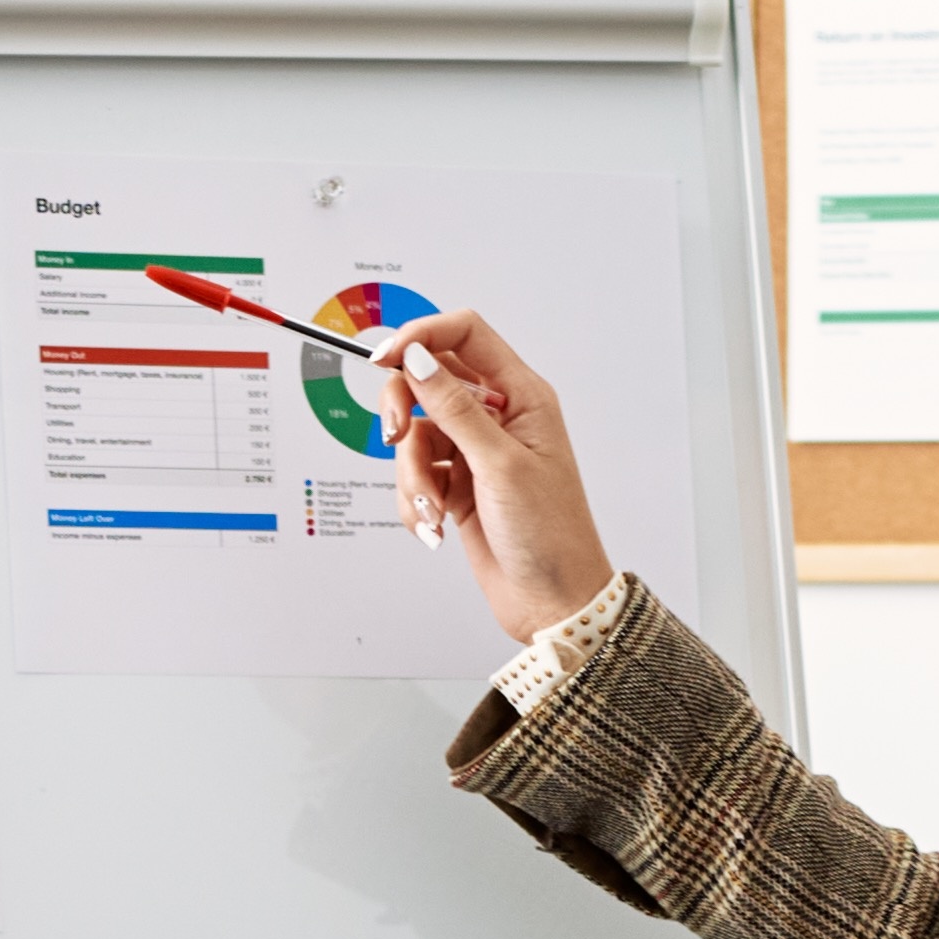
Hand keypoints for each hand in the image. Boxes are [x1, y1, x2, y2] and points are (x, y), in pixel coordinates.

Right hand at [377, 303, 619, 653]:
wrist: (553, 603)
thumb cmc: (551, 536)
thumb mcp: (499, 464)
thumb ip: (454, 407)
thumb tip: (417, 358)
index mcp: (521, 396)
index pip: (465, 335)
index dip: (421, 336)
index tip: (385, 358)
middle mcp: (497, 417)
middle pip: (427, 379)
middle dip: (403, 408)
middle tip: (396, 434)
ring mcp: (475, 451)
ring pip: (415, 434)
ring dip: (411, 475)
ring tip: (432, 509)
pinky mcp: (457, 485)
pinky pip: (415, 474)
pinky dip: (415, 501)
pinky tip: (435, 525)